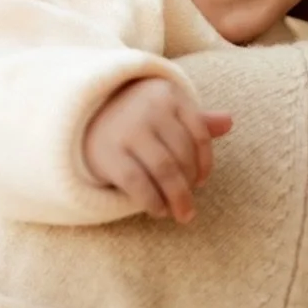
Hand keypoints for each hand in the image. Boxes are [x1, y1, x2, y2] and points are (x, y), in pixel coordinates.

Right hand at [82, 78, 232, 223]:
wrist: (78, 118)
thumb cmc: (132, 117)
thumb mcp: (163, 110)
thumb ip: (195, 120)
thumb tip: (229, 122)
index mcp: (167, 94)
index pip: (199, 133)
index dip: (204, 163)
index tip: (200, 182)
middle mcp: (149, 108)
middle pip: (182, 156)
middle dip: (188, 187)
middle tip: (189, 208)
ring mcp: (128, 130)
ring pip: (165, 171)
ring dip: (176, 198)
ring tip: (179, 214)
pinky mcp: (109, 153)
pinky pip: (139, 184)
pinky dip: (153, 201)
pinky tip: (157, 210)